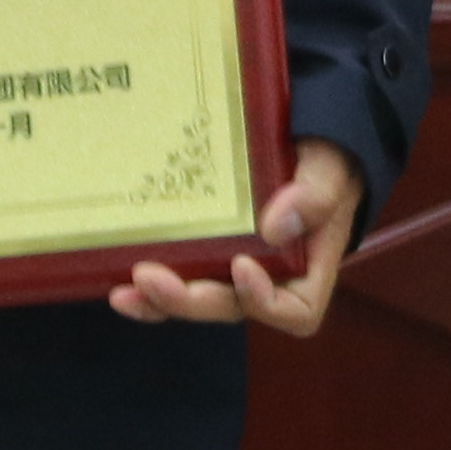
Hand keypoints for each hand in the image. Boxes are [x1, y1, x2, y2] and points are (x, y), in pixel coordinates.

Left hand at [119, 140, 361, 334]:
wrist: (308, 137)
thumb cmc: (329, 158)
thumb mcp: (330, 168)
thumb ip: (315, 195)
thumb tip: (274, 228)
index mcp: (308, 267)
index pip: (296, 312)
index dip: (264, 301)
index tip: (240, 264)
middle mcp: (269, 277)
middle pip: (232, 308)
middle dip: (190, 299)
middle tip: (150, 277)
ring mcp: (234, 267)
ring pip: (200, 299)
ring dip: (162, 301)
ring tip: (125, 290)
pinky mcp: (207, 251)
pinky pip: (182, 278)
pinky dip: (151, 287)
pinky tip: (120, 280)